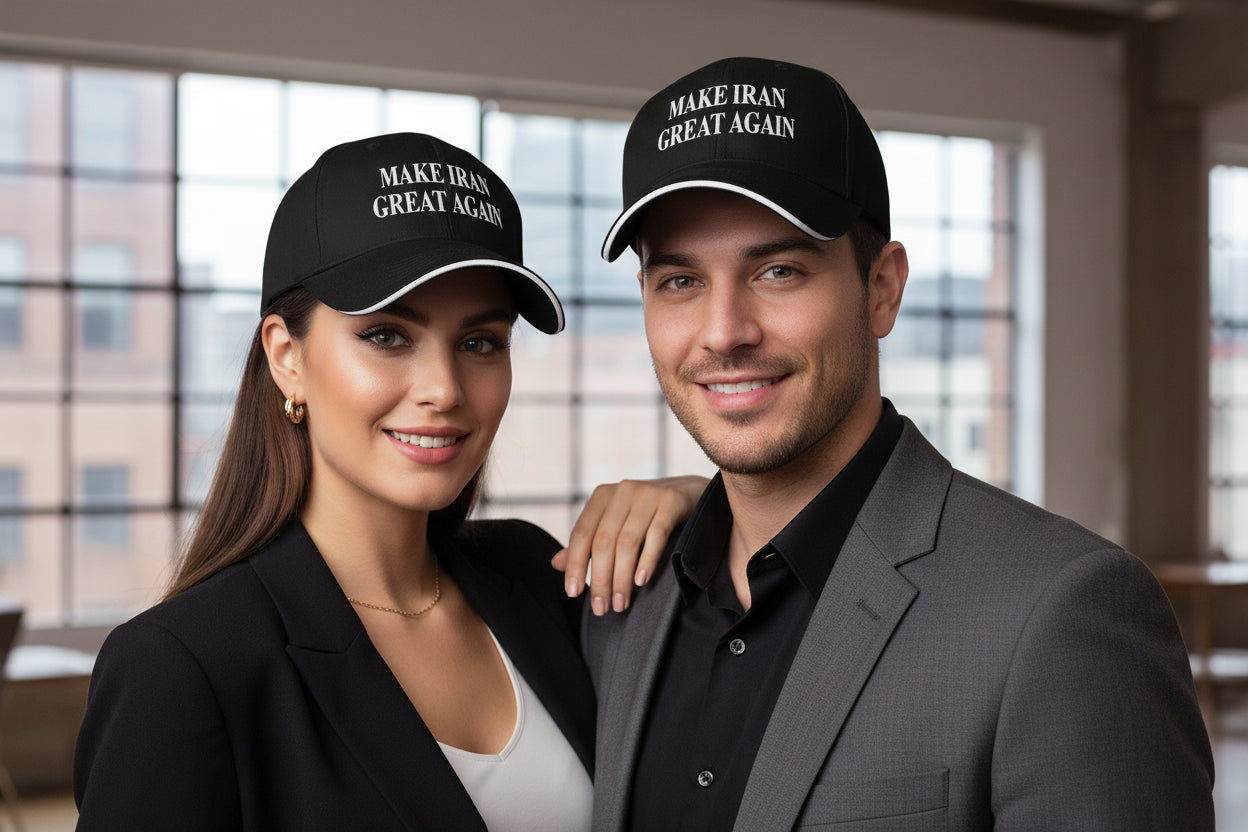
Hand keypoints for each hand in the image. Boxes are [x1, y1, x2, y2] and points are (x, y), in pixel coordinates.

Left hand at [552, 476, 707, 615]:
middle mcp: (622, 491)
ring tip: (620, 602)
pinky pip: (656, 535)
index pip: (581, 533)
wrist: (689, 492)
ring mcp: (648, 495)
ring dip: (622, 578)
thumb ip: (588, 542)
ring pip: (627, 542)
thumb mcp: (615, 523)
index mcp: (602, 496)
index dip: (575, 565)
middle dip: (600, 579)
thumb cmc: (645, 514)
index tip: (574, 593)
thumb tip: (556, 564)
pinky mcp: (671, 502)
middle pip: (604, 542)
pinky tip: (641, 581)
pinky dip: (647, 560)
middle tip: (602, 608)